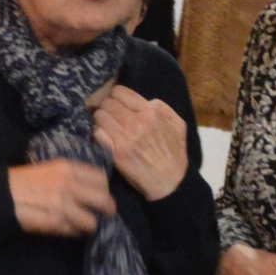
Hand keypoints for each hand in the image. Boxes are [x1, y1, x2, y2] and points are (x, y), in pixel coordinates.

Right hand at [8, 158, 115, 237]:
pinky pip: (75, 232)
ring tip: (83, 227)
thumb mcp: (47, 169)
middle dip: (107, 210)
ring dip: (89, 227)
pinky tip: (69, 230)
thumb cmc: (21, 182)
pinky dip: (74, 234)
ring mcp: (63, 205)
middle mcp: (69, 185)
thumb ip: (68, 176)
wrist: (0, 197)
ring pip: (92, 222)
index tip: (100, 195)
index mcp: (67, 168)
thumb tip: (86, 189)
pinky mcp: (56, 223)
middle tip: (105, 216)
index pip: (101, 178)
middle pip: (104, 200)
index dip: (104, 189)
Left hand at [90, 86, 187, 201]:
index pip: (120, 92)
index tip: (116, 103)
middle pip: (107, 103)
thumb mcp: (178, 124)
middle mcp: (136, 122)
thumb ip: (162, 107)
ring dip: (100, 120)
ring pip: (100, 116)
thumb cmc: (174, 153)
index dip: (115, 96)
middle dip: (106, 107)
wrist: (170, 182)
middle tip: (108, 115)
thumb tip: (146, 101)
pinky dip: (97, 133)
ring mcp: (125, 138)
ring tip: (105, 126)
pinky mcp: (116, 153)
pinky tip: (103, 137)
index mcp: (150, 112)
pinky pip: (97, 133)